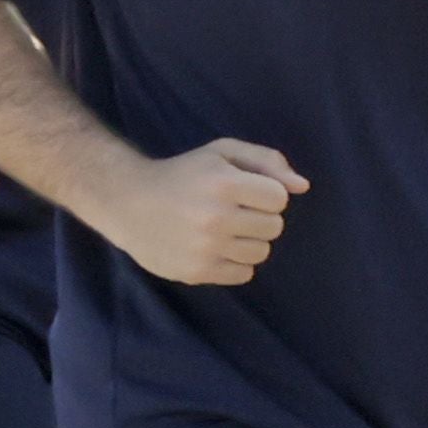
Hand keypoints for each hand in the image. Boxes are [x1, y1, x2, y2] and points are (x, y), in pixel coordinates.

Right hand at [103, 136, 301, 287]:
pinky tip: (214, 249)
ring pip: (261, 252)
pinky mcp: (196, 271)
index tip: (242, 192)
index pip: (279, 198)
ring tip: (222, 232)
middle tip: (231, 212)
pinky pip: (244, 274)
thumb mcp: (220, 153)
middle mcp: (215, 216)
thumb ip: (266, 161)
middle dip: (258, 218)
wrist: (125, 202)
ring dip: (248, 242)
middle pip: (274, 227)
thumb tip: (302, 187)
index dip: (265, 194)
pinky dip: (234, 263)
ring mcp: (205, 247)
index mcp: (223, 183)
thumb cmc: (181, 174)